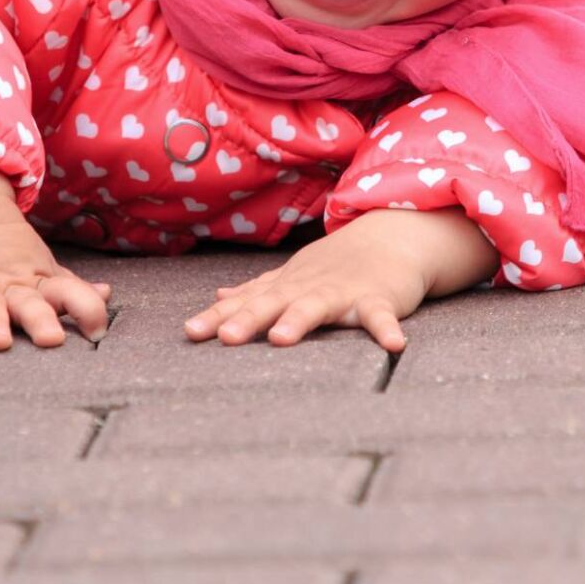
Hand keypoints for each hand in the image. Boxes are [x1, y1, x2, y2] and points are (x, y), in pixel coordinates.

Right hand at [0, 218, 111, 350]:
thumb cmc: (13, 261)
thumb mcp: (45, 273)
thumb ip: (73, 290)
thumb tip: (106, 294)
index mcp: (40, 285)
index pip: (69, 294)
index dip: (86, 309)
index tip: (98, 332)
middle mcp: (12, 288)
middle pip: (29, 304)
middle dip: (41, 320)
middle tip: (51, 339)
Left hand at [183, 207, 498, 351]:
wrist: (391, 237)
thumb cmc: (337, 265)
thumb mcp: (293, 276)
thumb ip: (257, 289)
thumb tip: (219, 296)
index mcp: (287, 287)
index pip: (247, 302)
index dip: (217, 316)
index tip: (190, 333)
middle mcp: (308, 288)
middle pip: (274, 303)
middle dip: (249, 319)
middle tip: (225, 337)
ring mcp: (343, 292)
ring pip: (318, 306)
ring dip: (300, 319)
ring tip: (282, 339)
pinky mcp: (379, 299)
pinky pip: (382, 317)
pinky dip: (387, 330)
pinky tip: (394, 347)